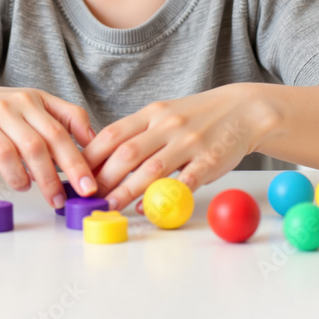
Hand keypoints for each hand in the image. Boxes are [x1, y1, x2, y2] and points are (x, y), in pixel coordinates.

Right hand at [0, 80, 97, 208]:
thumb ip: (67, 116)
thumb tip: (93, 140)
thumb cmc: (1, 109)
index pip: (57, 134)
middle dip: (50, 179)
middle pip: (34, 146)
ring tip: (25, 188)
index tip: (88, 187)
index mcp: (30, 101)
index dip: (75, 163)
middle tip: (59, 201)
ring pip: (5, 153)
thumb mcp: (36, 102)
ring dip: (19, 177)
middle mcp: (7, 108)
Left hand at [81, 84, 268, 211]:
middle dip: (103, 176)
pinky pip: (184, 180)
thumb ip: (139, 133)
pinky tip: (148, 208)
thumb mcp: (165, 115)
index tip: (75, 174)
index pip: (113, 133)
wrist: (243, 110)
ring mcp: (188, 142)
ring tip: (109, 205)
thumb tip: (104, 160)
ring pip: (151, 168)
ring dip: (127, 190)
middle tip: (87, 196)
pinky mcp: (209, 160)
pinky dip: (164, 195)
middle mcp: (167, 125)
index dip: (91, 155)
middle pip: (127, 152)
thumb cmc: (197, 116)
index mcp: (152, 113)